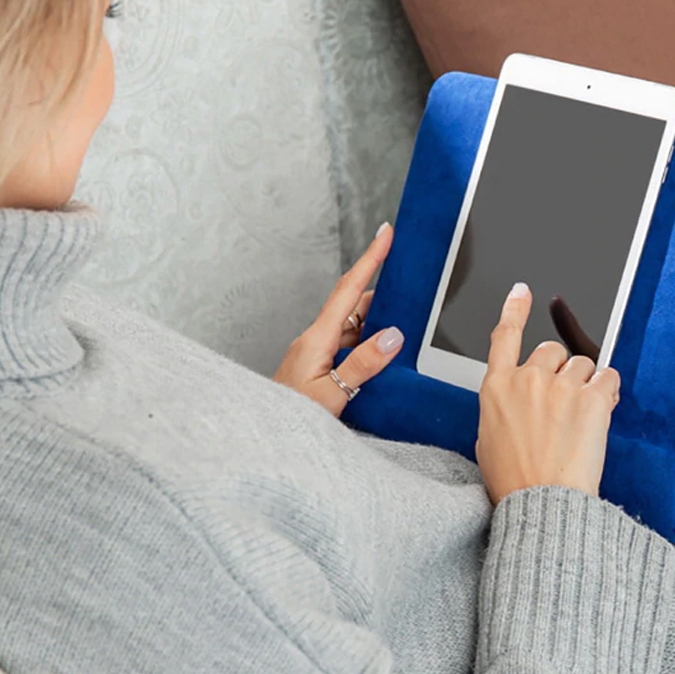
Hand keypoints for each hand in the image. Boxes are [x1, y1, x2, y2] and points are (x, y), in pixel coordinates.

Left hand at [274, 223, 404, 416]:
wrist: (263, 440)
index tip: (386, 233)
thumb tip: (393, 335)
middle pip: (355, 306)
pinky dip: (369, 345)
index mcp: (316, 338)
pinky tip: (383, 357)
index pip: (349, 289)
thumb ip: (364, 364)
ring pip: (355, 328)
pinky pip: (349, 346)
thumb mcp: (332, 394)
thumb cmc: (290, 420)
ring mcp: (317, 353)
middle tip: (411, 289)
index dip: (370, 258)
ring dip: (379, 326)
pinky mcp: (319, 367)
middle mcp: (316, 340)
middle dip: (384, 296)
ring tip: (406, 332)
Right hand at [476, 282, 620, 503]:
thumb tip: (518, 400)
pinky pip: (609, 378)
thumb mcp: (489, 439)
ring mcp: (560, 387)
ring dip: (587, 384)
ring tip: (581, 419)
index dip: (514, 309)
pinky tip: (602, 412)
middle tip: (564, 404)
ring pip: (584, 364)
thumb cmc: (515, 481)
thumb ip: (503, 407)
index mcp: (497, 388)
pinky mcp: (591, 399)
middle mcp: (527, 379)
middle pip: (552, 350)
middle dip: (562, 370)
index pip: (504, 336)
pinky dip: (610, 392)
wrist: (542, 505)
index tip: (521, 291)